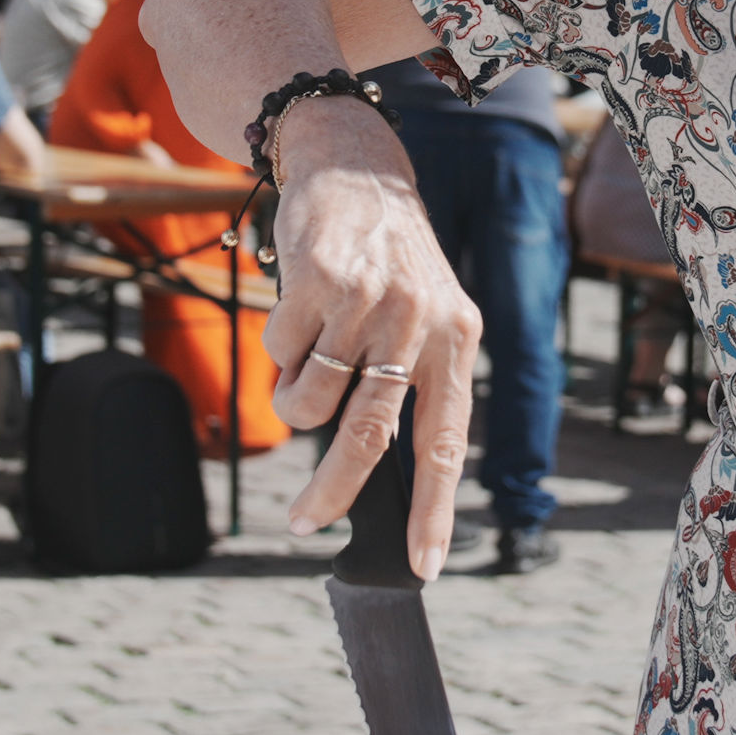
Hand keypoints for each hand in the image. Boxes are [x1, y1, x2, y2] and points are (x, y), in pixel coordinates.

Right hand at [262, 106, 480, 580]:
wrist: (357, 169)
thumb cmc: (391, 262)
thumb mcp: (429, 316)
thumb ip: (416, 384)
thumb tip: (383, 474)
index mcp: (458, 339)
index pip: (446, 443)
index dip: (433, 510)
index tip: (422, 565)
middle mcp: (419, 321)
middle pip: (367, 437)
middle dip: (332, 493)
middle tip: (305, 522)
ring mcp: (367, 301)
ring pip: (310, 402)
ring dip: (294, 402)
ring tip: (306, 363)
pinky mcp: (315, 281)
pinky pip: (278, 354)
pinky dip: (277, 349)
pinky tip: (299, 313)